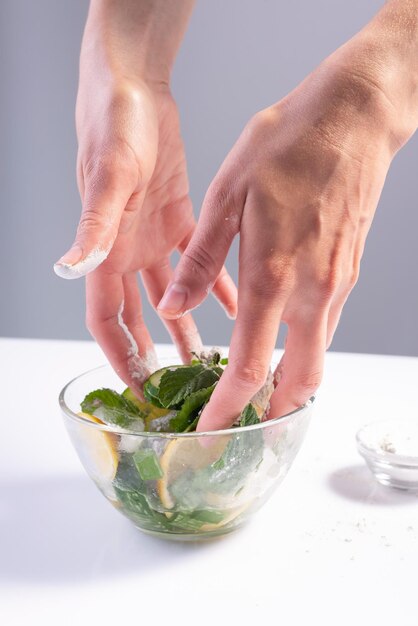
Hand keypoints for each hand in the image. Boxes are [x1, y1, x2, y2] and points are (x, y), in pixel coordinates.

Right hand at [54, 45, 235, 394]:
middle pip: (137, 318)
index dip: (118, 355)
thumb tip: (72, 266)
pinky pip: (201, 263)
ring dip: (186, 326)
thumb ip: (95, 224)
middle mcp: (127, 251)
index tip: (136, 389)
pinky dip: (216, 285)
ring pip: (170, 297)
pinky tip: (237, 305)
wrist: (135, 88)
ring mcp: (153, 238)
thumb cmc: (113, 124)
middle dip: (152, 354)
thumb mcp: (108, 175)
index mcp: (107, 249)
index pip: (106, 318)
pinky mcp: (178, 220)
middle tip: (175, 387)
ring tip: (209, 359)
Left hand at [158, 37, 415, 429]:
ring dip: (288, 384)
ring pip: (316, 357)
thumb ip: (202, 260)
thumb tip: (174, 305)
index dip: (227, 406)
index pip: (250, 366)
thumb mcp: (228, 195)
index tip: (209, 427)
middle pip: (297, 381)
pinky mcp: (347, 272)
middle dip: (269, 412)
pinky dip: (303, 349)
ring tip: (257, 391)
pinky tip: (281, 338)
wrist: (354, 119)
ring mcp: (337, 284)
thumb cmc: (288, 145)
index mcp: (273, 274)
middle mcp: (311, 290)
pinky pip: (324, 326)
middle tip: (242, 424)